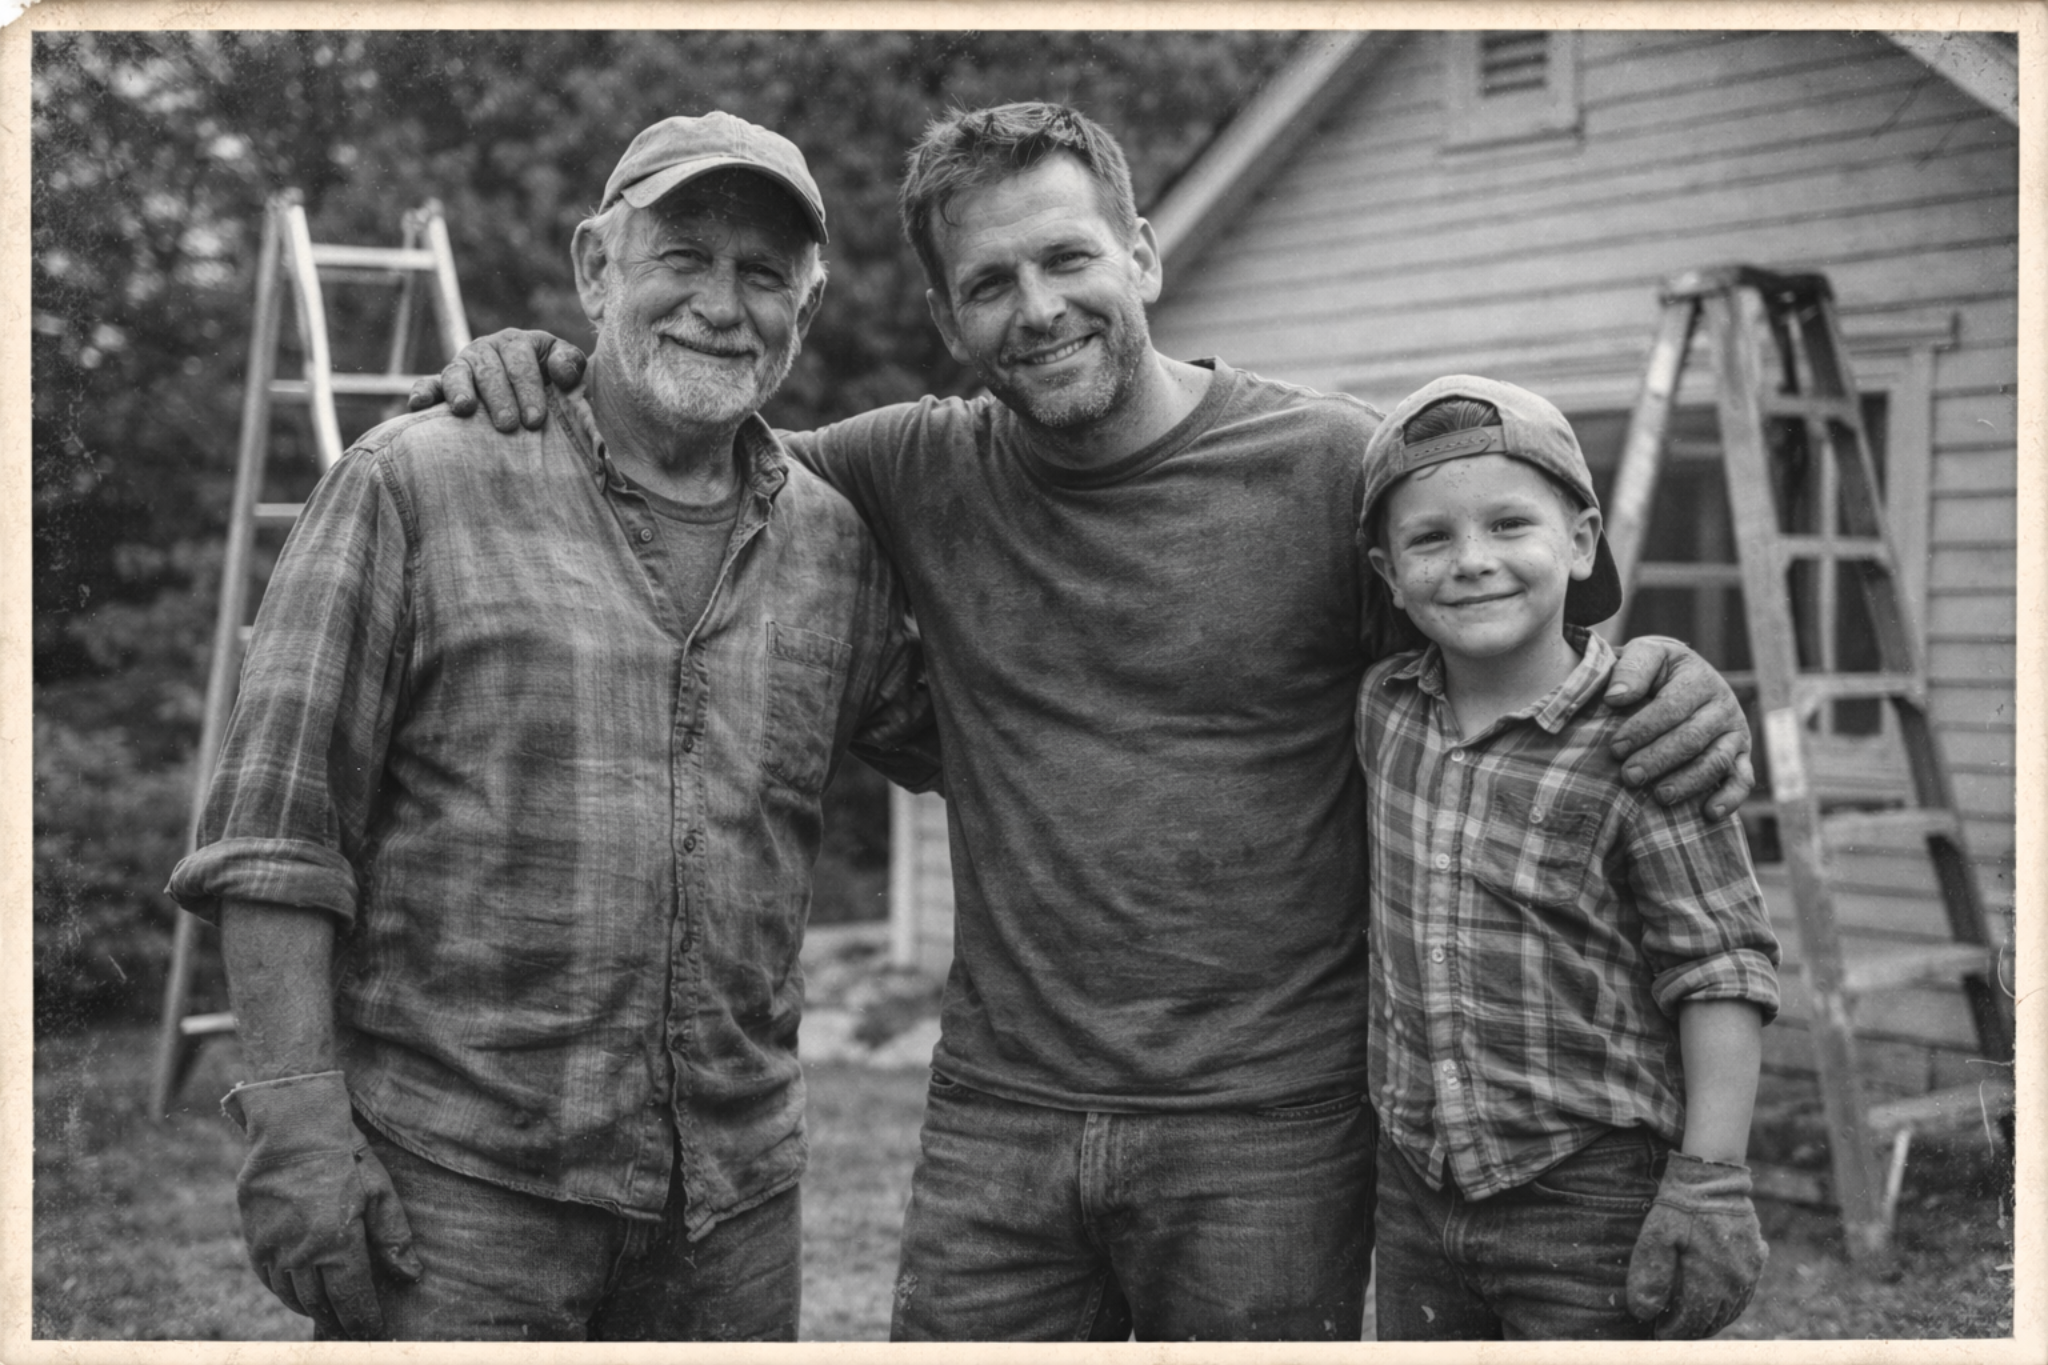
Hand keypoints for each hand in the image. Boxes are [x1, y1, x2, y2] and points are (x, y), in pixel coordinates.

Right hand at [223, 1070, 421, 1338]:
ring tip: (331, 1313)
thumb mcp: (379, 1191)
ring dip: (313, 1309)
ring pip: (293, 1297)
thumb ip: (393, 1237)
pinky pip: (270, 1280)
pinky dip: (287, 1293)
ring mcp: (274, 1250)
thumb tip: (411, 1274)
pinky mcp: (255, 1242)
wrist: (292, 1131)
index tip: (372, 1332)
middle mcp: (302, 1254)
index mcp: (337, 1243)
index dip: (363, 1319)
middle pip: (321, 1304)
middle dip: (339, 1319)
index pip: (352, 1299)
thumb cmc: (343, 1158)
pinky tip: (301, 1293)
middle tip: (353, 1328)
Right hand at [405, 328, 586, 431]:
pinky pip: (428, 384)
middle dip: (499, 397)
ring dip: (459, 390)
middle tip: (508, 426)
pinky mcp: (442, 383)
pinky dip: (422, 392)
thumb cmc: (549, 379)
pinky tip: (418, 405)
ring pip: (457, 374)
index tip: (535, 420)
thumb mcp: (563, 365)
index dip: (528, 389)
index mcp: (516, 343)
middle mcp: (486, 350)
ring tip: (464, 409)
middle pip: (490, 370)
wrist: (528, 389)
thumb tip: (562, 372)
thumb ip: (569, 362)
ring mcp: (462, 366)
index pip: (521, 362)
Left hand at [1603, 636, 1754, 818]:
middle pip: (1693, 738)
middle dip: (1659, 759)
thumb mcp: (1644, 655)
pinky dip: (1729, 798)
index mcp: (1699, 678)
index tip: (1616, 748)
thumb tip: (1616, 697)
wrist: (1682, 676)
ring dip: (1688, 782)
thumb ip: (1631, 668)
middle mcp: (1723, 705)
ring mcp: (1735, 732)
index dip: (1643, 729)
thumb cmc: (1655, 671)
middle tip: (1630, 777)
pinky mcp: (1742, 755)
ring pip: (1717, 761)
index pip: (1671, 707)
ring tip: (1660, 797)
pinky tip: (1708, 813)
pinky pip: (1743, 780)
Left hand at [1626, 1152, 1767, 1339]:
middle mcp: (1736, 1281)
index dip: (1674, 1332)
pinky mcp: (1757, 1257)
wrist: (1712, 1175)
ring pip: (1731, 1309)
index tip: (1659, 1334)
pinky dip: (1729, 1304)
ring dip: (1711, 1319)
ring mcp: (1751, 1271)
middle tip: (1671, 1329)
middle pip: (1714, 1319)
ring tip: (1689, 1319)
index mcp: (1711, 1280)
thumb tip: (1643, 1313)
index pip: (1693, 1321)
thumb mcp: (1656, 1236)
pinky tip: (1714, 1302)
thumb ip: (1650, 1275)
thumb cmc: (1680, 1205)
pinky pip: (1745, 1292)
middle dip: (1692, 1328)